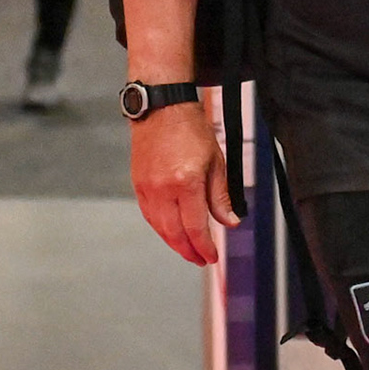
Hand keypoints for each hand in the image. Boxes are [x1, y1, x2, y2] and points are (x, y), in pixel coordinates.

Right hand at [129, 101, 238, 264]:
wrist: (162, 110)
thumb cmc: (191, 130)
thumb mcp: (216, 161)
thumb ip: (220, 195)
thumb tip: (230, 221)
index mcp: (186, 182)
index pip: (195, 226)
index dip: (204, 247)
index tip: (212, 257)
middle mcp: (163, 190)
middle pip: (174, 233)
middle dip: (188, 251)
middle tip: (201, 260)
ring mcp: (147, 189)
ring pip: (160, 228)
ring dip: (174, 243)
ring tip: (188, 250)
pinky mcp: (138, 186)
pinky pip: (150, 216)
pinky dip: (162, 229)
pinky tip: (172, 232)